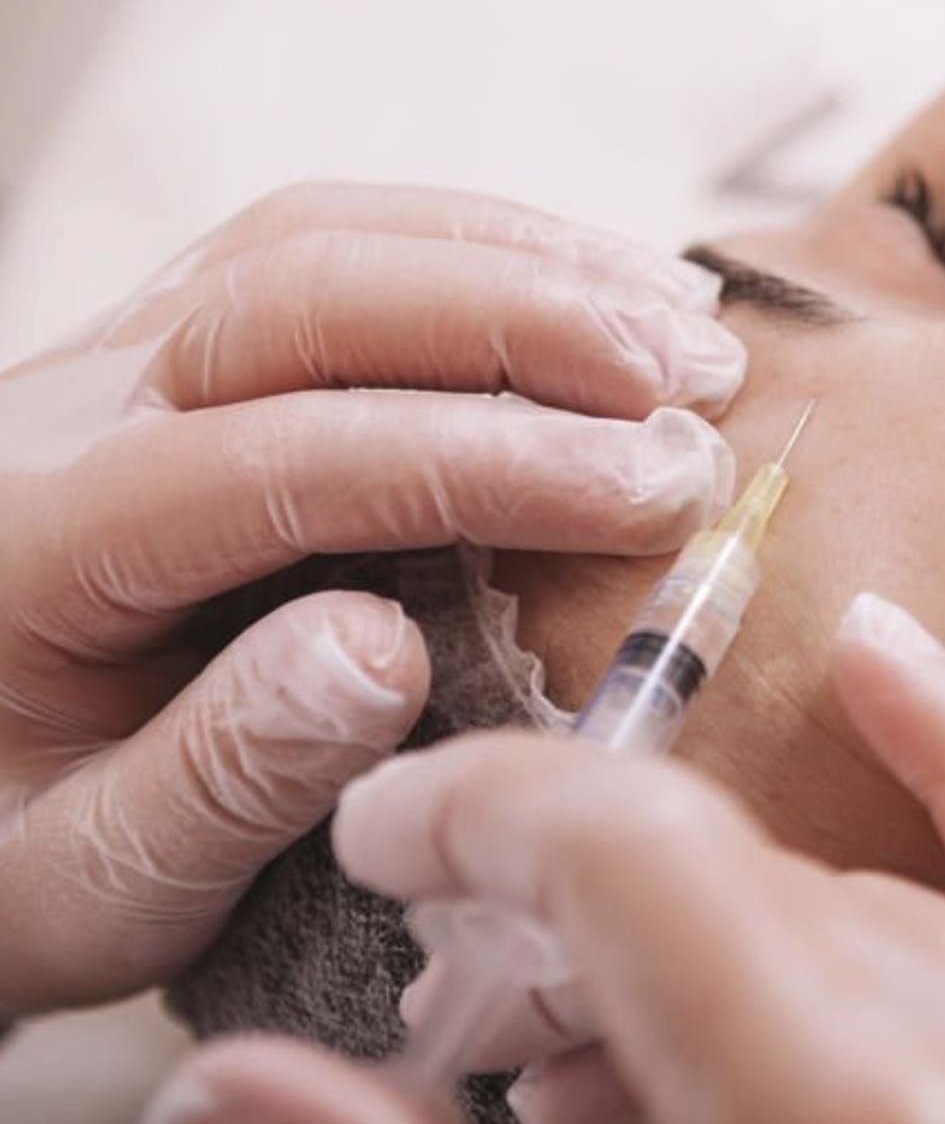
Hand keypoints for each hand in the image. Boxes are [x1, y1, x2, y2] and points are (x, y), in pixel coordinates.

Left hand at [0, 183, 746, 1021]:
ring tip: (688, 329)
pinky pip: (332, 243)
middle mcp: (62, 410)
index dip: (495, 463)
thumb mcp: (97, 883)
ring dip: (526, 263)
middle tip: (698, 390)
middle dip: (530, 325)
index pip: (289, 457)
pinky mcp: (174, 342)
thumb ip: (222, 778)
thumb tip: (379, 649)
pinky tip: (600, 290)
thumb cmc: (21, 855)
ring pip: (326, 239)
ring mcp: (116, 354)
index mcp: (33, 542)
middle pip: (307, 294)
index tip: (660, 495)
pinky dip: (484, 248)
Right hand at [140, 593, 944, 1123]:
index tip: (392, 839)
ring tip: (587, 1029)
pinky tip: (883, 668)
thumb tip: (241, 1091)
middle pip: (744, 897)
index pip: (653, 868)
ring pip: (862, 915)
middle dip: (566, 924)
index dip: (490, 823)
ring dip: (707, 936)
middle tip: (458, 1001)